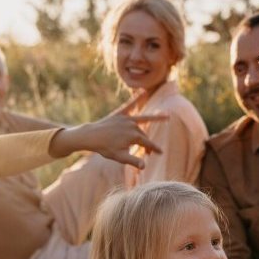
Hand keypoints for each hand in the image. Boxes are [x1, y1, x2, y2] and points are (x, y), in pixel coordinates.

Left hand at [49, 92, 164, 166]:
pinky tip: (144, 91)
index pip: (148, 144)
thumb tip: (144, 167)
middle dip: (147, 144)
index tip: (160, 153)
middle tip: (147, 154)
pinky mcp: (120, 113)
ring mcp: (127, 118)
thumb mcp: (120, 157)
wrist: (91, 136)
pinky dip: (137, 98)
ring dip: (155, 118)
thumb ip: (133, 161)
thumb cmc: (105, 148)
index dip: (154, 149)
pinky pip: (130, 105)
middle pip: (144, 135)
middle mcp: (133, 125)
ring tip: (167, 116)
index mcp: (134, 137)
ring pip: (143, 119)